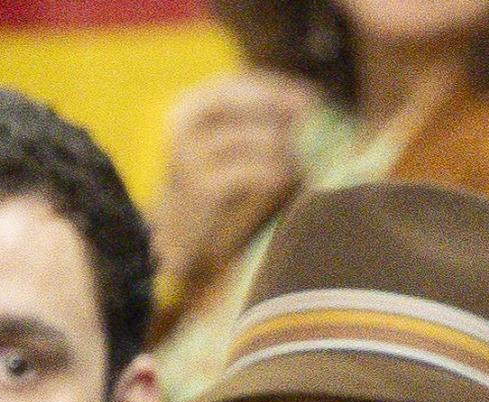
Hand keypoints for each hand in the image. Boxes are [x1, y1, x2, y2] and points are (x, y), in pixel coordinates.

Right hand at [154, 69, 318, 284]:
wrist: (177, 232)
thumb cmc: (210, 180)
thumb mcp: (223, 140)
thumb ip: (251, 117)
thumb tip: (304, 103)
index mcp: (188, 106)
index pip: (238, 83)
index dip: (276, 88)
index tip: (310, 98)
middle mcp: (184, 125)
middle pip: (243, 102)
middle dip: (281, 107)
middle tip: (311, 119)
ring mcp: (190, 156)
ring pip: (251, 137)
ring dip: (282, 146)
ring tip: (298, 157)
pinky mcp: (202, 187)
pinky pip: (250, 171)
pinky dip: (273, 171)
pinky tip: (284, 177)